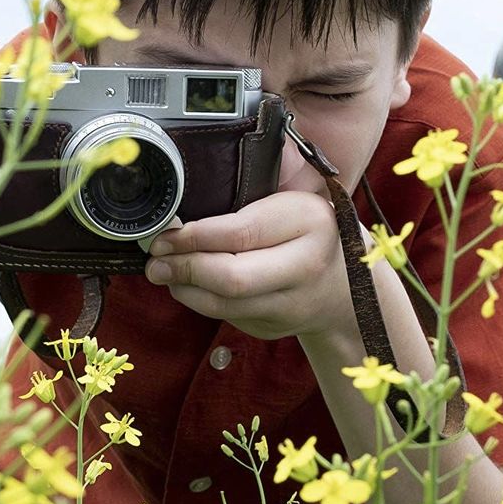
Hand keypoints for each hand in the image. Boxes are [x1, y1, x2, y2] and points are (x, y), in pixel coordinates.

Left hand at [143, 187, 353, 341]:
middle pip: (233, 278)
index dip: (195, 236)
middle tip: (155, 260)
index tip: (166, 233)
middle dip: (185, 269)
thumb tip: (195, 176)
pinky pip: (226, 317)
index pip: (242, 232)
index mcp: (310, 221)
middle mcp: (307, 265)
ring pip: (224, 305)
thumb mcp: (293, 195)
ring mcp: (293, 303)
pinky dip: (198, 301)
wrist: (346, 283)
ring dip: (184, 289)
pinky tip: (186, 285)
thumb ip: (256, 180)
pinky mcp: (275, 327)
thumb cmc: (307, 228)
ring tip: (162, 272)